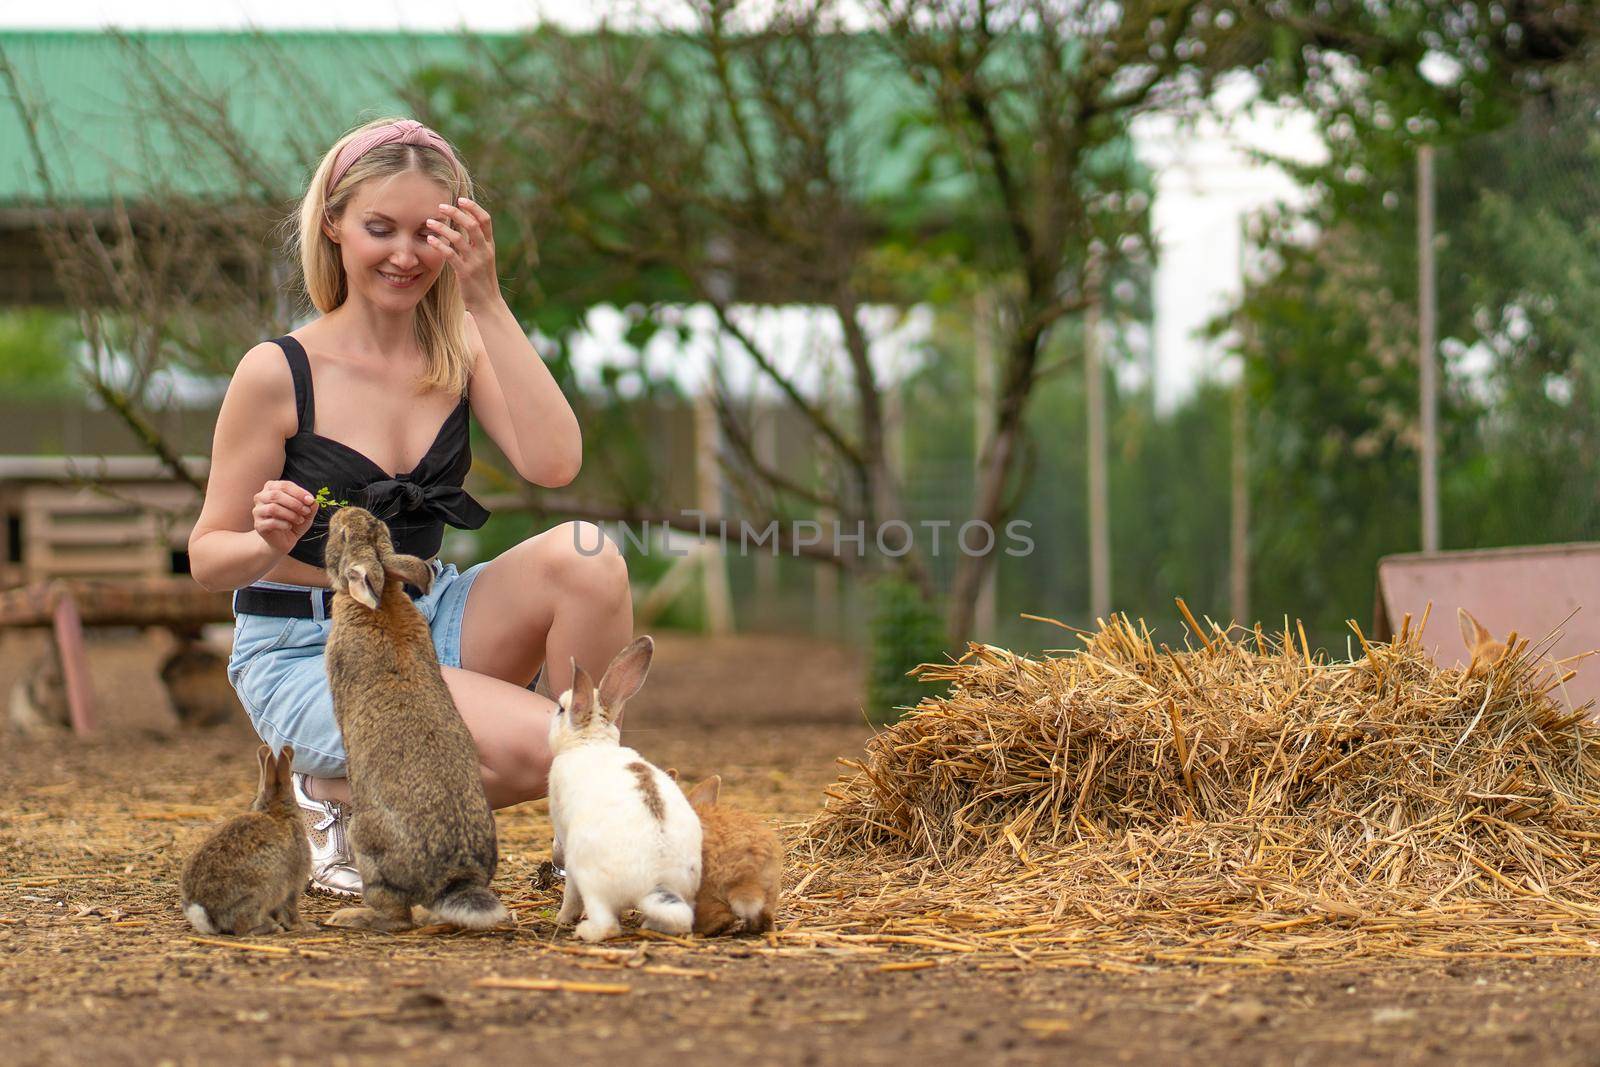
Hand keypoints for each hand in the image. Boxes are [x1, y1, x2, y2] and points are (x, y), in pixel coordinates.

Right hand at [252, 480, 315, 557]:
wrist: (283, 540)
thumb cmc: (294, 521)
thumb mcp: (306, 513)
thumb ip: (310, 505)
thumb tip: (313, 501)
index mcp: (272, 488)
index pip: (285, 485)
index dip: (299, 492)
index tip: (311, 500)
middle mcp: (261, 497)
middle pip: (276, 495)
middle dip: (295, 503)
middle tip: (306, 511)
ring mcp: (257, 511)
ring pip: (273, 508)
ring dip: (291, 514)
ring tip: (300, 520)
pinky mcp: (258, 525)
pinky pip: (271, 522)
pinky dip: (284, 524)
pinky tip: (289, 526)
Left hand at [428, 196, 500, 310]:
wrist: (488, 303)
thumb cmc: (482, 280)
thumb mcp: (484, 259)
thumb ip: (477, 242)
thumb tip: (466, 224)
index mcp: (490, 246)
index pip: (485, 220)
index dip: (474, 208)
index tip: (461, 200)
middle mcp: (484, 251)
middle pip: (472, 225)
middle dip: (456, 213)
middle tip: (441, 206)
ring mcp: (475, 262)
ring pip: (458, 238)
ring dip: (442, 228)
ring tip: (429, 222)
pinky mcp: (465, 272)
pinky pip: (450, 254)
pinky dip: (439, 245)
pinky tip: (430, 239)